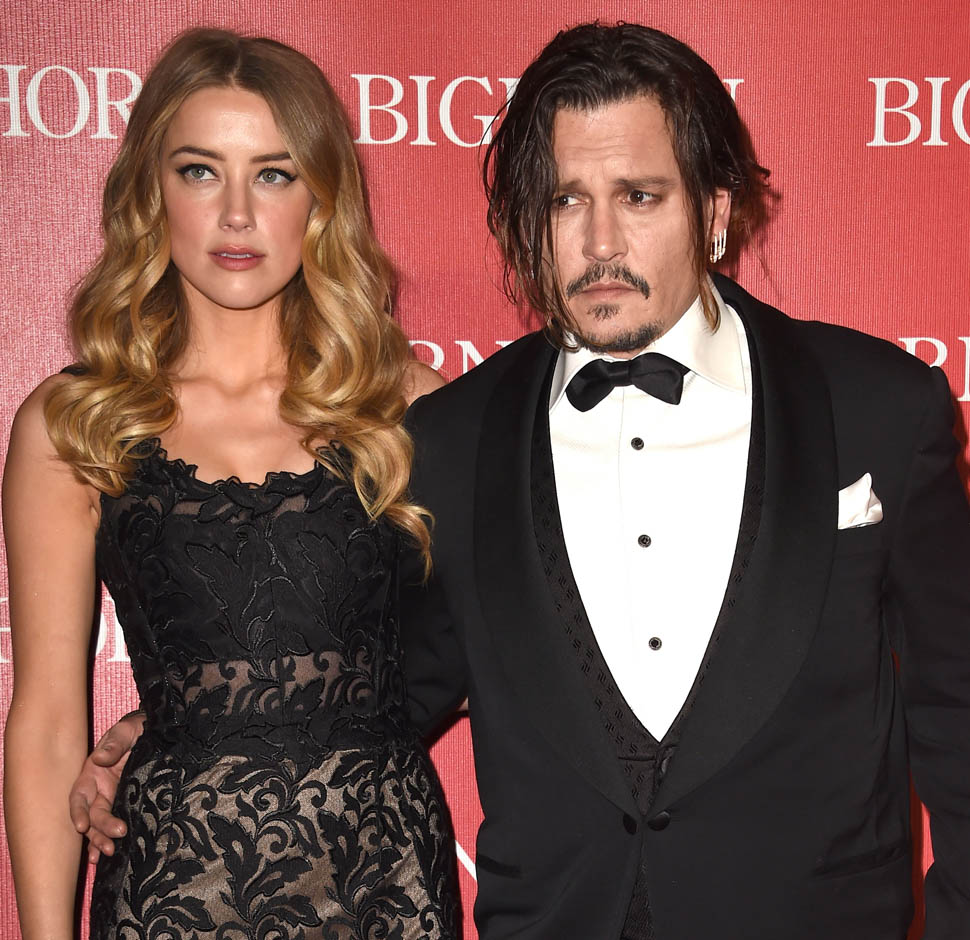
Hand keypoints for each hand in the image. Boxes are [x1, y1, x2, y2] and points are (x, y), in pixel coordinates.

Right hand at [68, 710, 143, 862]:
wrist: (156, 732)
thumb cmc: (135, 729)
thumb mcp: (125, 731)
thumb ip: (114, 744)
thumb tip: (98, 758)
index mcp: (93, 774)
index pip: (79, 797)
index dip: (78, 812)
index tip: (82, 826)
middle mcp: (99, 790)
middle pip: (93, 815)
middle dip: (100, 829)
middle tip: (117, 835)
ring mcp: (112, 800)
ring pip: (100, 825)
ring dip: (101, 839)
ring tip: (109, 852)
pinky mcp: (126, 805)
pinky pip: (113, 825)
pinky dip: (106, 840)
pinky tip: (106, 856)